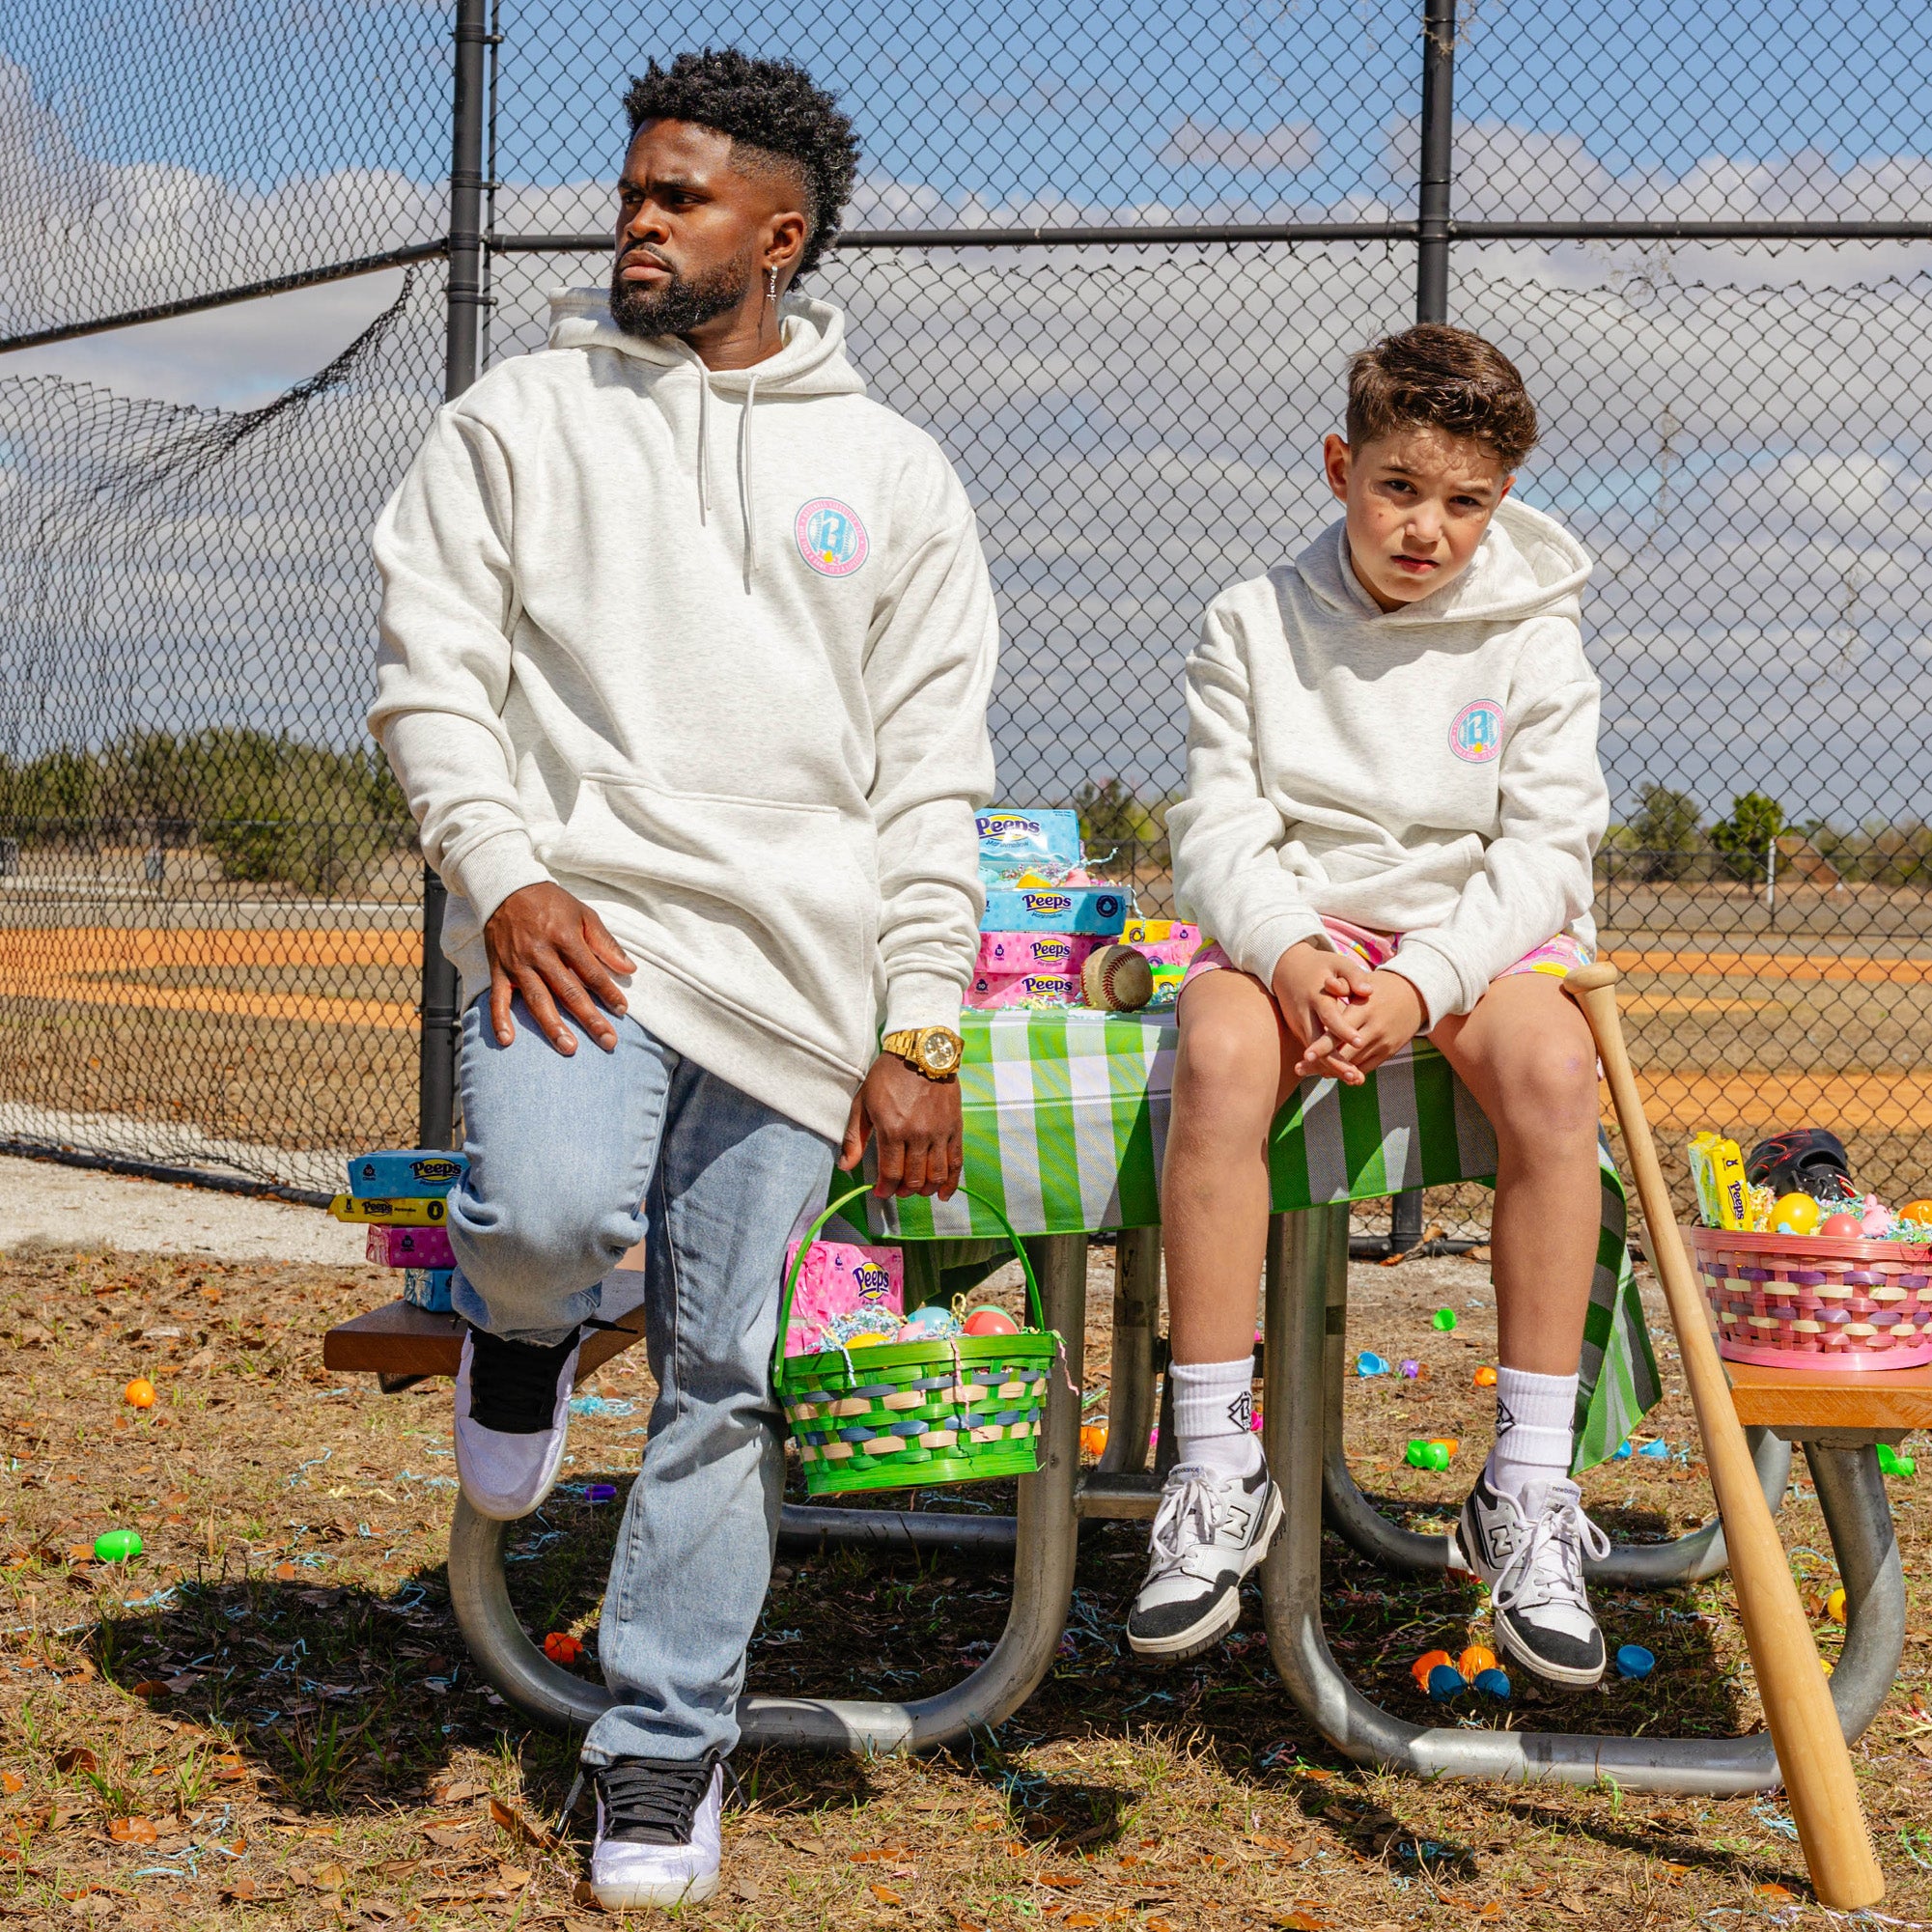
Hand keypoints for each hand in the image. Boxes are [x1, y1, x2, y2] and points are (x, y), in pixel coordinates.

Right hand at [483, 881, 635, 1053]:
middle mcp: (541, 953)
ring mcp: (518, 963)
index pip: (591, 972)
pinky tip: (507, 1040)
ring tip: (568, 1047)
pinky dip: (500, 1019)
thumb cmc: (550, 902)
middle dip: (589, 1018)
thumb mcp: (583, 914)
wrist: (506, 888)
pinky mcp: (498, 969)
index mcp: (565, 938)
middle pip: (568, 991)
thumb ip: (605, 943)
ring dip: (552, 1026)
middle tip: (607, 1042)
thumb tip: (629, 969)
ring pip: (537, 999)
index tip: (622, 1011)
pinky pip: (497, 998)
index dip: (608, 992)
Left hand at [839, 1055, 963, 1198]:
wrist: (921, 1052)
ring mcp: (939, 1132)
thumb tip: (845, 1166)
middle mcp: (918, 1135)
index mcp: (892, 1129)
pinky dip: (951, 1182)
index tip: (880, 1191)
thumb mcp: (863, 1103)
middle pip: (914, 1179)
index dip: (885, 1189)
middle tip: (897, 1189)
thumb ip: (854, 1137)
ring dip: (926, 1190)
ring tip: (917, 1190)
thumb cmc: (888, 1076)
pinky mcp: (955, 1128)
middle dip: (903, 1190)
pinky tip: (944, 1194)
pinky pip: (956, 1162)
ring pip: (936, 1175)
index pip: (891, 1174)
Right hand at [1271, 938, 1371, 1081]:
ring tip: (1354, 1079)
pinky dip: (1326, 1063)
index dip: (1343, 1030)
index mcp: (1316, 996)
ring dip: (1332, 1067)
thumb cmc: (1318, 965)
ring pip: (1314, 1051)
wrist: (1284, 967)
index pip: (1330, 1016)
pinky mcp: (1299, 1030)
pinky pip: (1313, 1050)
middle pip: (1318, 1043)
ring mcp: (1299, 1024)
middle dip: (1335, 1061)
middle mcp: (1304, 1014)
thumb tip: (1369, 991)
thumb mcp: (1337, 963)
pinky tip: (1344, 1073)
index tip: (1359, 1041)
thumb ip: (1354, 976)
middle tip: (1354, 1076)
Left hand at [1299, 969, 1427, 1082]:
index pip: (1341, 1031)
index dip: (1323, 1045)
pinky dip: (1350, 1071)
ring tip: (1309, 1071)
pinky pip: (1366, 1067)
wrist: (1416, 996)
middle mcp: (1374, 1029)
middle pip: (1345, 1052)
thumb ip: (1343, 984)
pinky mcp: (1389, 1052)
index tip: (1305, 1055)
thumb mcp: (1363, 981)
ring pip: (1355, 1063)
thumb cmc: (1380, 987)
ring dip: (1333, 1069)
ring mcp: (1383, 1042)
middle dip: (1322, 1062)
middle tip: (1299, 1069)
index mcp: (1365, 1009)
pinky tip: (1331, 1072)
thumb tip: (1327, 983)